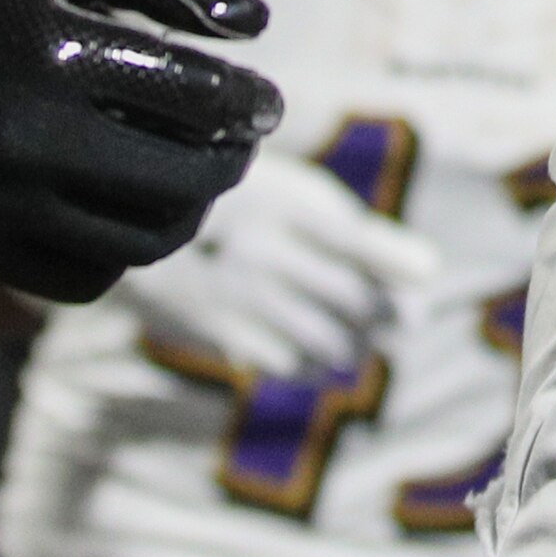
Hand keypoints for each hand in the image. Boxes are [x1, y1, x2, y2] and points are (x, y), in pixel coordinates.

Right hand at [0, 0, 277, 300]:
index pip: (198, 100)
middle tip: (240, 140)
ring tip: (194, 175)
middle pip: (183, 183)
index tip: (267, 101)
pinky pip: (80, 277)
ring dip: (187, 212)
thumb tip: (256, 25)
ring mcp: (1, 204)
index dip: (251, 103)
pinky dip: (123, 249)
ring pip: (141, 242)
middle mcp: (33, 141)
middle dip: (229, 162)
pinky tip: (130, 207)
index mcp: (58, 55)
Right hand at [118, 147, 440, 379]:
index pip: (356, 239)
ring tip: (368, 342)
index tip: (428, 272)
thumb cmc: (234, 198)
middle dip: (390, 313)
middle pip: (350, 298)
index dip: (396, 260)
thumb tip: (424, 270)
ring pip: (326, 340)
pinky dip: (315, 366)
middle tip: (407, 318)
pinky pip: (287, 364)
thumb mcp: (287, 190)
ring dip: (357, 347)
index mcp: (282, 202)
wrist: (127, 215)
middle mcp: (261, 250)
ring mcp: (238, 296)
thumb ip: (349, 226)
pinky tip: (322, 359)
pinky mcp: (218, 332)